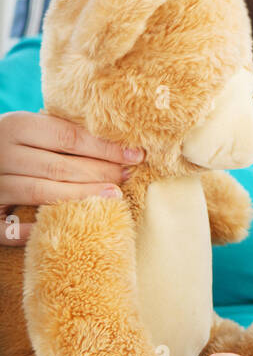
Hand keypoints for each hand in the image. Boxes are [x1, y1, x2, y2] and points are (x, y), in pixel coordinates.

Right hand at [0, 109, 143, 245]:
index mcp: (16, 126)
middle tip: (127, 177)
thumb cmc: (14, 142)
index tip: (136, 155)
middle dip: (99, 173)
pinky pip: (9, 228)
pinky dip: (34, 230)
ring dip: (81, 196)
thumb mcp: (30, 127)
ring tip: (114, 197)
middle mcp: (2, 154)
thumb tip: (117, 141)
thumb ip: (60, 131)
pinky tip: (65, 228)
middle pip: (59, 166)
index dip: (105, 148)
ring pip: (41, 193)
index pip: (68, 137)